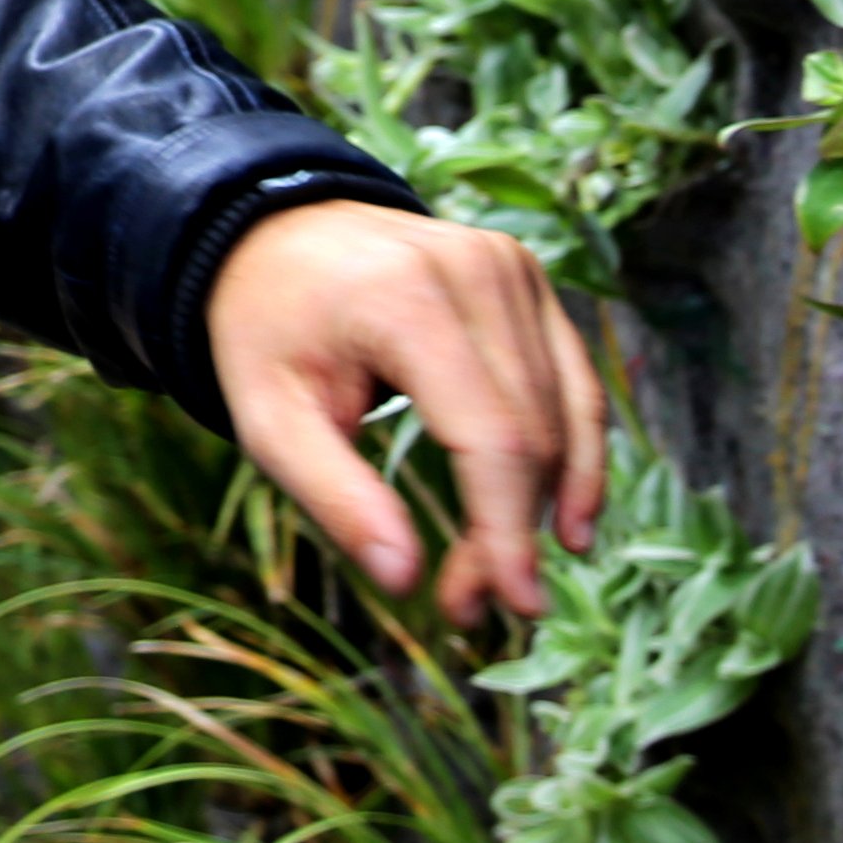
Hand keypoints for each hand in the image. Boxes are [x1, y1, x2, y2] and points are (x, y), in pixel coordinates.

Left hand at [204, 198, 605, 625]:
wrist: (274, 234)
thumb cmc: (267, 330)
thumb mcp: (270, 419)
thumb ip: (336, 497)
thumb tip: (404, 580)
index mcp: (404, 298)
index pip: (490, 435)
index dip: (508, 531)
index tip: (514, 608)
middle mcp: (474, 271)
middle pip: (529, 433)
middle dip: (510, 532)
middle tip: (468, 603)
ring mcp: (509, 266)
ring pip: (561, 414)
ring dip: (542, 505)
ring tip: (497, 574)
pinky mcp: (527, 276)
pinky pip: (573, 380)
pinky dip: (575, 454)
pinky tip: (566, 519)